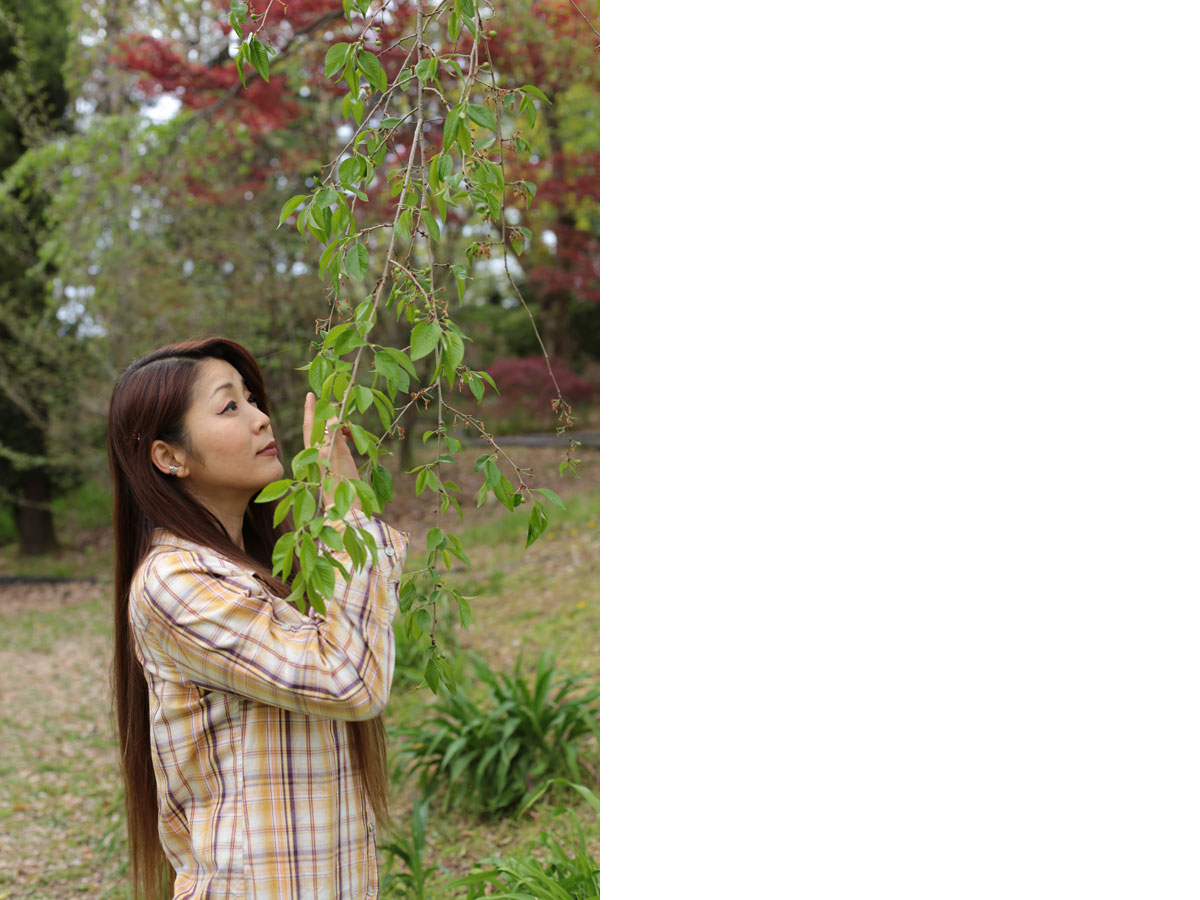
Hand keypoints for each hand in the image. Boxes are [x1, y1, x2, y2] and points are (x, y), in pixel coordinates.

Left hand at [302, 391, 360, 510]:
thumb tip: (333, 414)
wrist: (347, 508)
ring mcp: (328, 458)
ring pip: (332, 434)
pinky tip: (353, 438)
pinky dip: (346, 436)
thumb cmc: (341, 482)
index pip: (310, 424)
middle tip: (338, 404)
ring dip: (340, 426)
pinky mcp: (338, 464)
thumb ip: (335, 432)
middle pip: (321, 427)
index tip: (310, 394)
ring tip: (350, 427)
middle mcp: (319, 452)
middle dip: (328, 415)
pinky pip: (340, 443)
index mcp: (314, 449)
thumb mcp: (339, 454)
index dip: (311, 409)